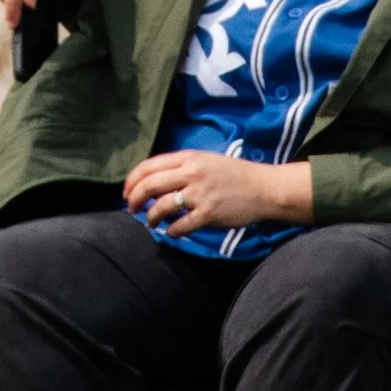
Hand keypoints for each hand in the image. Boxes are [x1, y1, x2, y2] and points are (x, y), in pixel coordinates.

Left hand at [122, 150, 311, 234]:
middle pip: (150, 185)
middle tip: (132, 209)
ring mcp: (200, 194)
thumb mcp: (205, 161)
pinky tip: (172, 232)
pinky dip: (171, 231)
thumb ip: (181, 168)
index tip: (126, 193)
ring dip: (151, 218)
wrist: (263, 188)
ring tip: (151, 222)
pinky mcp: (209, 213)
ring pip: (161, 207)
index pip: (148, 166)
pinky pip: (181, 225)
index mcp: (189, 158)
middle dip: (134, 200)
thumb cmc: (233, 175)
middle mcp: (191, 173)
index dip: (132, 181)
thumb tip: (154, 182)